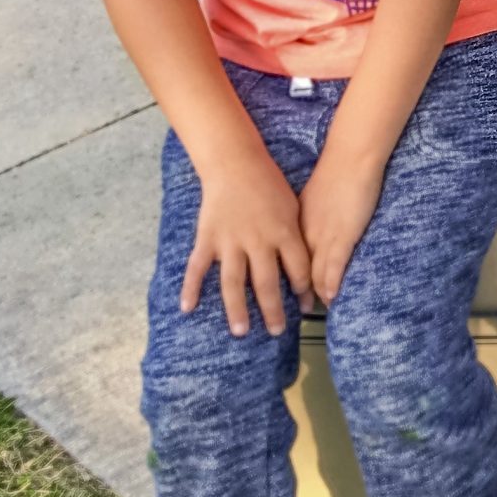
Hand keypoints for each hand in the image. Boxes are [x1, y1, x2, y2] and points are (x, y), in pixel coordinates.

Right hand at [181, 144, 310, 337]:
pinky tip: (187, 308)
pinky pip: (197, 266)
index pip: (298, 269)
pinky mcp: (208, 237)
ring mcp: (230, 241)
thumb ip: (297, 237)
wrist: (236, 164)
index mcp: (283, 232)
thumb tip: (308, 266)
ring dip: (237, 309)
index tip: (307, 307)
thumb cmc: (269, 185)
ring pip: (234, 282)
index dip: (304, 290)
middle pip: (266, 282)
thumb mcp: (293, 207)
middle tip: (277, 332)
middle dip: (273, 310)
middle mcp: (257, 240)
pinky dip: (191, 287)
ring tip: (241, 331)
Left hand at [299, 144, 388, 304]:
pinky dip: (331, 284)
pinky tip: (330, 297)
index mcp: (295, 224)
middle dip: (293, 292)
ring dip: (312, 294)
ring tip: (312, 310)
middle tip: (291, 311)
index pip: (285, 259)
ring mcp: (325, 236)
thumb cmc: (334, 172)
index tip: (279, 293)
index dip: (284, 277)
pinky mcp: (344, 236)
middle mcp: (306, 234)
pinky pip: (334, 266)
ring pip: (313, 272)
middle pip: (295, 270)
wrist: (351, 158)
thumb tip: (298, 228)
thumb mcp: (310, 198)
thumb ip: (305, 217)